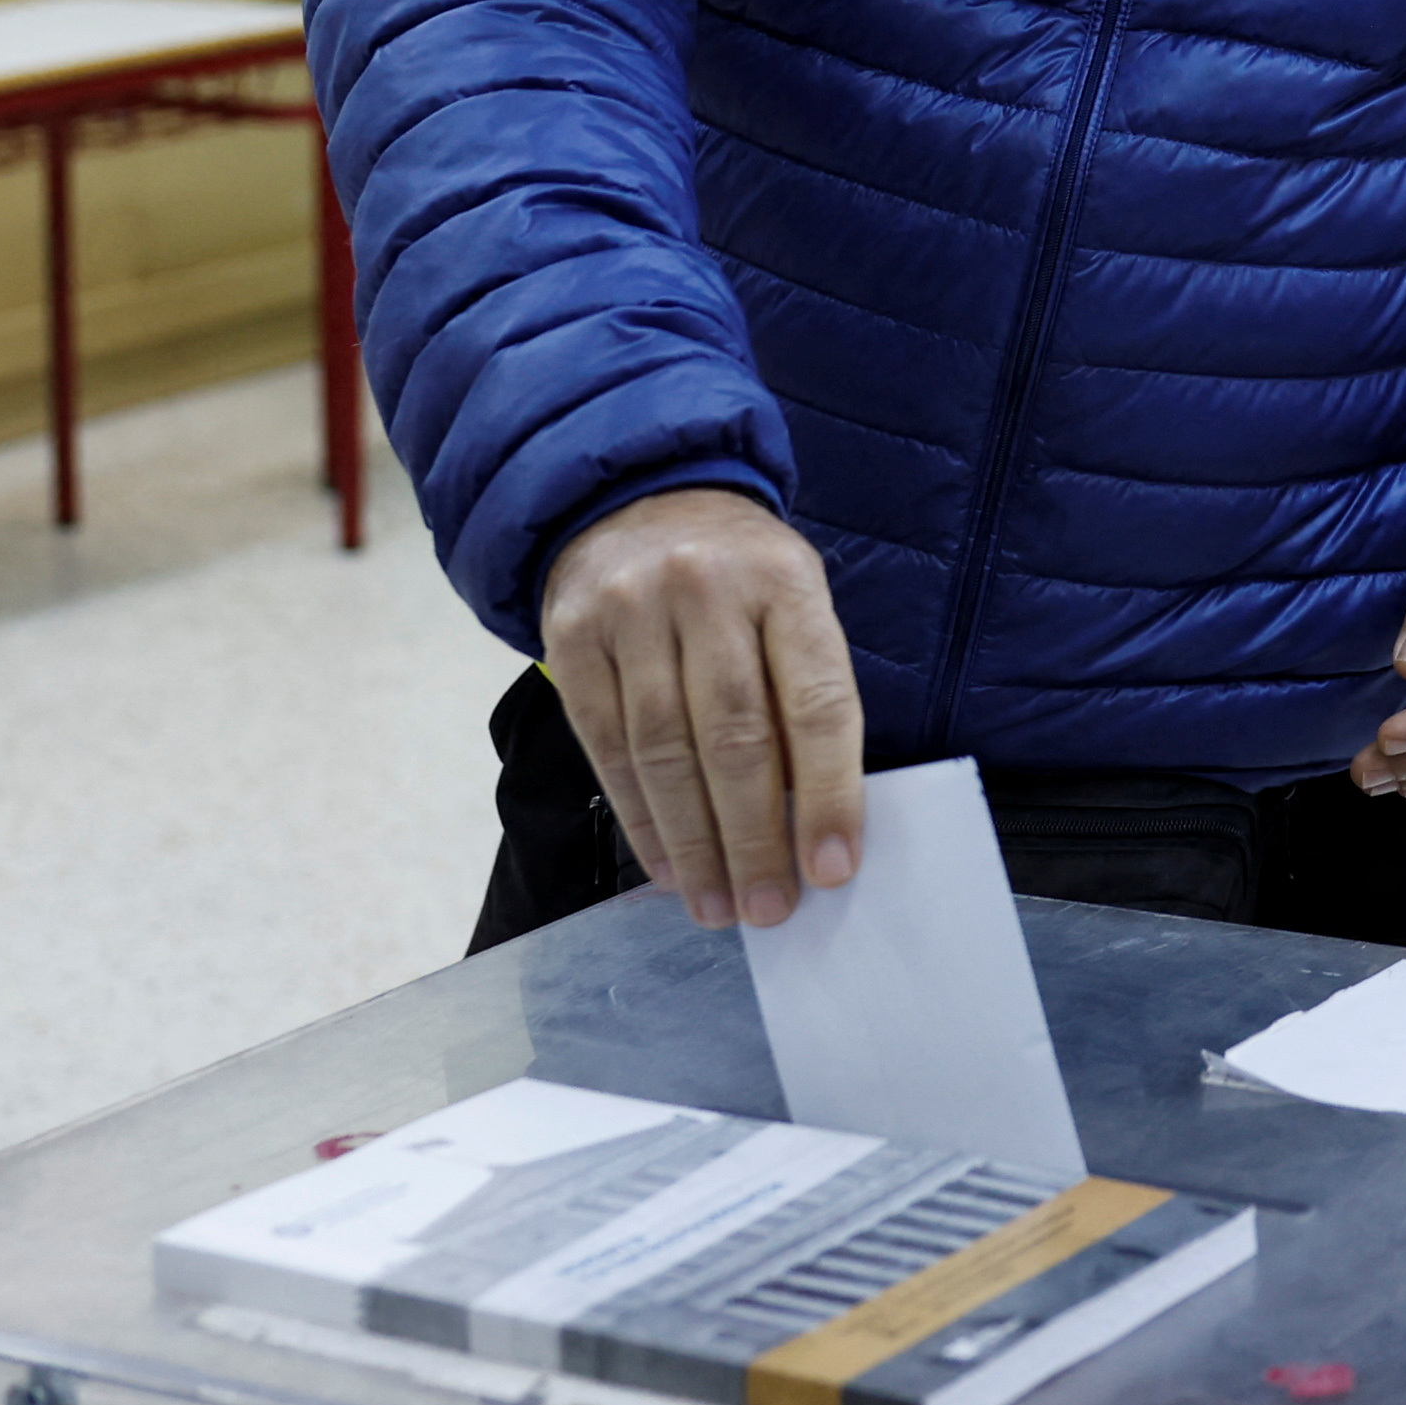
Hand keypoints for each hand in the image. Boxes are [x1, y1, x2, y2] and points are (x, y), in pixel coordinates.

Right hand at [540, 488, 868, 928]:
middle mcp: (706, 588)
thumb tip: (814, 824)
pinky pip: (608, 746)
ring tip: (717, 906)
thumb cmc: (738, 574)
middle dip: (754, 838)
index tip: (834, 869)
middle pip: (734, 736)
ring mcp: (630, 609)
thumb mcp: (792, 602)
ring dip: (694, 843)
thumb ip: (804, 693)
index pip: (815, 700)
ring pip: (664, 751)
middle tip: (769, 910)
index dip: (828, 792)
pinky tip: (666, 865)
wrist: (637, 494)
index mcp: (784, 580)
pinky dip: (639, 817)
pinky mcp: (571, 636)